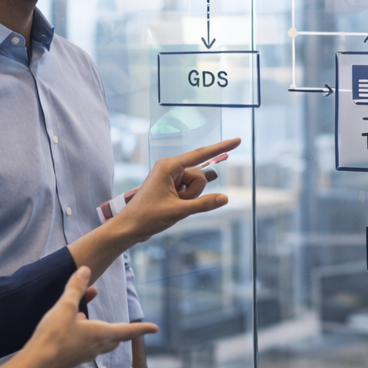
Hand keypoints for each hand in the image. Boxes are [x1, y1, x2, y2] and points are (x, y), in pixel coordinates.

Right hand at [0, 267, 156, 367]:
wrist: (36, 363)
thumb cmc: (54, 334)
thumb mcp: (65, 306)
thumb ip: (76, 287)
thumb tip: (84, 270)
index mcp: (102, 334)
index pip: (128, 330)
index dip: (142, 328)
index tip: (155, 328)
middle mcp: (97, 347)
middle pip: (115, 338)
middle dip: (120, 330)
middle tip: (124, 325)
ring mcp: (84, 355)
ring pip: (99, 341)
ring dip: (98, 329)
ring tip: (84, 313)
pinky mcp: (72, 359)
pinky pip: (85, 345)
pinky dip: (84, 334)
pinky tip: (70, 326)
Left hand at [115, 138, 240, 240]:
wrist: (129, 227)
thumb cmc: (148, 217)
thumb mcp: (178, 211)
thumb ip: (203, 204)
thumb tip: (225, 199)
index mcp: (169, 166)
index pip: (201, 155)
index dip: (221, 148)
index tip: (237, 140)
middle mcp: (170, 167)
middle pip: (199, 175)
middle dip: (194, 192)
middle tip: (178, 203)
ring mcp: (171, 175)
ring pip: (196, 184)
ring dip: (190, 197)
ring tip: (173, 205)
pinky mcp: (171, 184)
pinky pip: (190, 189)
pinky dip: (187, 199)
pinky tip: (174, 205)